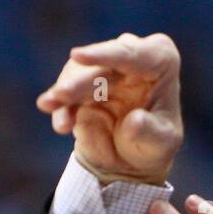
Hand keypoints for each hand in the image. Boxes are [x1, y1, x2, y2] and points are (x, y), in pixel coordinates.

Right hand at [36, 32, 182, 184]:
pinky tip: (61, 124)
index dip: (105, 55)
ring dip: (63, 92)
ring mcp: (103, 69)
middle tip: (62, 95)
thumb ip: (150, 131)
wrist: (133, 159)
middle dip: (79, 80)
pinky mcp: (81, 86)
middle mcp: (130, 57)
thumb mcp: (162, 143)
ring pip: (78, 73)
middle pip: (101, 63)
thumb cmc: (155, 142)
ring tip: (49, 107)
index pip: (132, 54)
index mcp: (160, 60)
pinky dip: (61, 108)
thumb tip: (134, 121)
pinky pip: (66, 93)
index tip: (77, 56)